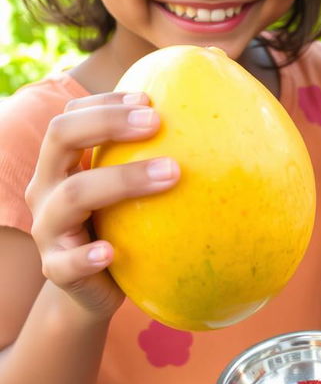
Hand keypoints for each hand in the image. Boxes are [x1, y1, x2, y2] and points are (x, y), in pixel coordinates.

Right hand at [26, 91, 179, 319]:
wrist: (94, 289)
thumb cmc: (123, 226)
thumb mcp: (130, 189)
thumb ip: (152, 152)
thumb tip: (212, 94)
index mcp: (60, 163)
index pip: (69, 116)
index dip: (104, 103)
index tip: (149, 100)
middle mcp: (45, 187)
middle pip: (61, 137)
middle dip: (107, 123)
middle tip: (157, 123)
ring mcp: (47, 228)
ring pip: (72, 195)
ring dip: (122, 180)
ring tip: (171, 173)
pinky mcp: (56, 269)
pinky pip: (67, 262)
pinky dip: (88, 256)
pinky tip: (112, 251)